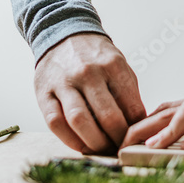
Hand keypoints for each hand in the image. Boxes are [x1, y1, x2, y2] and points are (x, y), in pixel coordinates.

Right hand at [34, 32, 146, 153]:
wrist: (63, 34)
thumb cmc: (95, 57)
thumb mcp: (119, 65)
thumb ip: (129, 94)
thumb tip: (139, 128)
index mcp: (113, 65)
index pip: (131, 107)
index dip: (137, 130)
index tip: (136, 139)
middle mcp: (88, 72)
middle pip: (107, 117)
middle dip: (117, 140)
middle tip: (121, 149)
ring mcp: (64, 82)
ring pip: (80, 121)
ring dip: (94, 143)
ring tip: (102, 149)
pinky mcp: (44, 92)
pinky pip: (56, 122)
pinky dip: (69, 140)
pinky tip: (81, 145)